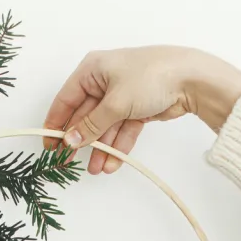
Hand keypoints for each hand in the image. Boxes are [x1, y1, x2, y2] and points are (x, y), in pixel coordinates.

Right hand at [42, 46, 240, 173]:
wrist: (191, 79)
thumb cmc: (150, 77)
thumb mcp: (115, 103)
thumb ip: (90, 125)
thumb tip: (69, 140)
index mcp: (92, 70)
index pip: (66, 99)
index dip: (56, 123)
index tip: (50, 145)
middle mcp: (104, 81)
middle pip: (85, 116)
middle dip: (81, 141)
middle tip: (69, 163)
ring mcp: (121, 95)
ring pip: (104, 126)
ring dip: (101, 148)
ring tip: (97, 170)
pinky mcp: (137, 108)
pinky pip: (122, 129)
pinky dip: (118, 146)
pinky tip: (113, 163)